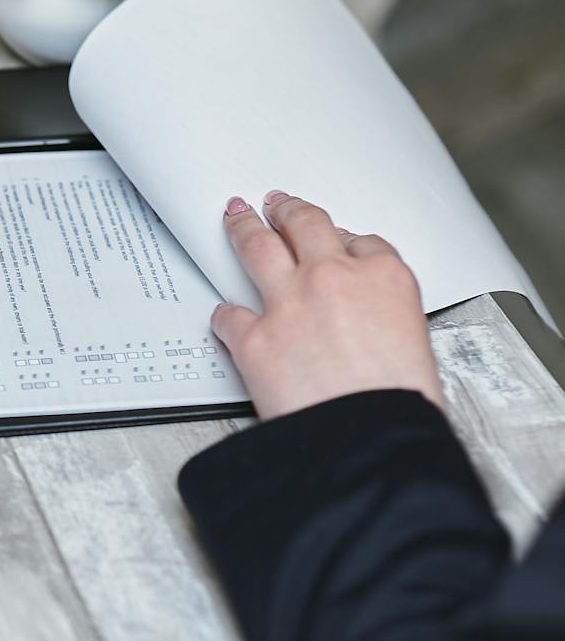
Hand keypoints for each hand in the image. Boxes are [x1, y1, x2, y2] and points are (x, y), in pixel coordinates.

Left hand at [212, 190, 442, 420]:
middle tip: (277, 204)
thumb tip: (367, 321)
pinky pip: (229, 315)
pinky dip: (225, 317)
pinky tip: (224, 316)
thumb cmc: (398, 402)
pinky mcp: (253, 337)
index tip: (334, 239)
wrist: (369, 436)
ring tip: (237, 215)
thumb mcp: (415, 343)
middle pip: (304, 225)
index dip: (343, 240)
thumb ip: (384, 316)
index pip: (362, 242)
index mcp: (384, 278)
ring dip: (243, 227)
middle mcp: (333, 279)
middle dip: (287, 210)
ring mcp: (288, 304)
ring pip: (257, 247)